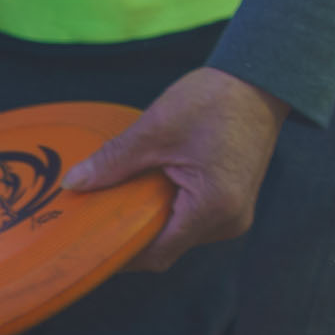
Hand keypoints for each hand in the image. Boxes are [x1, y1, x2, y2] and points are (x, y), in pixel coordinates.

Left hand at [64, 67, 285, 272]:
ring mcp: (236, 213)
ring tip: (126, 194)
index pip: (156, 254)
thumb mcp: (158, 128)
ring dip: (152, 218)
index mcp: (213, 207)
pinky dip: (171, 208)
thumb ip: (114, 161)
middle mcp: (229, 220)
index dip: (120, 252)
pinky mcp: (236, 200)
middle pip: (168, 246)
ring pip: (180, 233)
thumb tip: (73, 183)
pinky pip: (195, 219)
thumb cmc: (216, 100)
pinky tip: (154, 186)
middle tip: (99, 212)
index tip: (89, 240)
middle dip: (133, 232)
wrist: (262, 80)